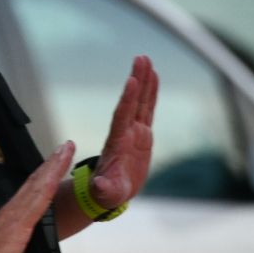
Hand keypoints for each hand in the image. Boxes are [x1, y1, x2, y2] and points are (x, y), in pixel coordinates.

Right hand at [0, 140, 75, 252]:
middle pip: (38, 178)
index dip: (46, 169)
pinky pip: (39, 200)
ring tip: (66, 150)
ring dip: (54, 166)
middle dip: (54, 161)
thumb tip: (24, 223)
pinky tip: (56, 175)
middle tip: (67, 144)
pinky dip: (48, 184)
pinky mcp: (23, 221)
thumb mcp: (8, 236)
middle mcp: (17, 204)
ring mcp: (20, 210)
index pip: (33, 184)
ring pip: (41, 183)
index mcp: (15, 208)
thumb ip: (16, 226)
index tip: (59, 155)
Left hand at [87, 55, 157, 209]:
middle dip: (137, 80)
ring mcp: (134, 131)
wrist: (112, 192)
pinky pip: (148, 109)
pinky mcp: (142, 134)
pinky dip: (151, 92)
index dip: (127, 100)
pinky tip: (154, 75)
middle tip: (140, 58)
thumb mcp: (107, 194)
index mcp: (117, 144)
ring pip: (141, 101)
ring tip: (146, 59)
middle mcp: (125, 132)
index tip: (131, 81)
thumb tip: (100, 186)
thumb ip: (105, 188)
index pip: (122, 117)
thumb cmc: (108, 194)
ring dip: (144, 80)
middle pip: (132, 102)